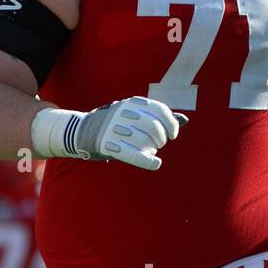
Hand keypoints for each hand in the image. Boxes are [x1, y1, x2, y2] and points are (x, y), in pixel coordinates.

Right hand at [31, 97, 186, 171]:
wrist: (82, 131)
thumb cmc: (115, 124)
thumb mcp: (135, 114)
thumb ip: (159, 116)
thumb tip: (184, 120)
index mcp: (132, 103)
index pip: (160, 110)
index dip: (171, 124)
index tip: (172, 134)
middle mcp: (124, 113)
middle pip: (155, 127)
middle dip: (161, 139)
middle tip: (158, 144)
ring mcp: (116, 129)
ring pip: (146, 142)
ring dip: (153, 149)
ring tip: (149, 150)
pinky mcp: (110, 146)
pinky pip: (134, 155)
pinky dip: (148, 161)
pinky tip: (156, 164)